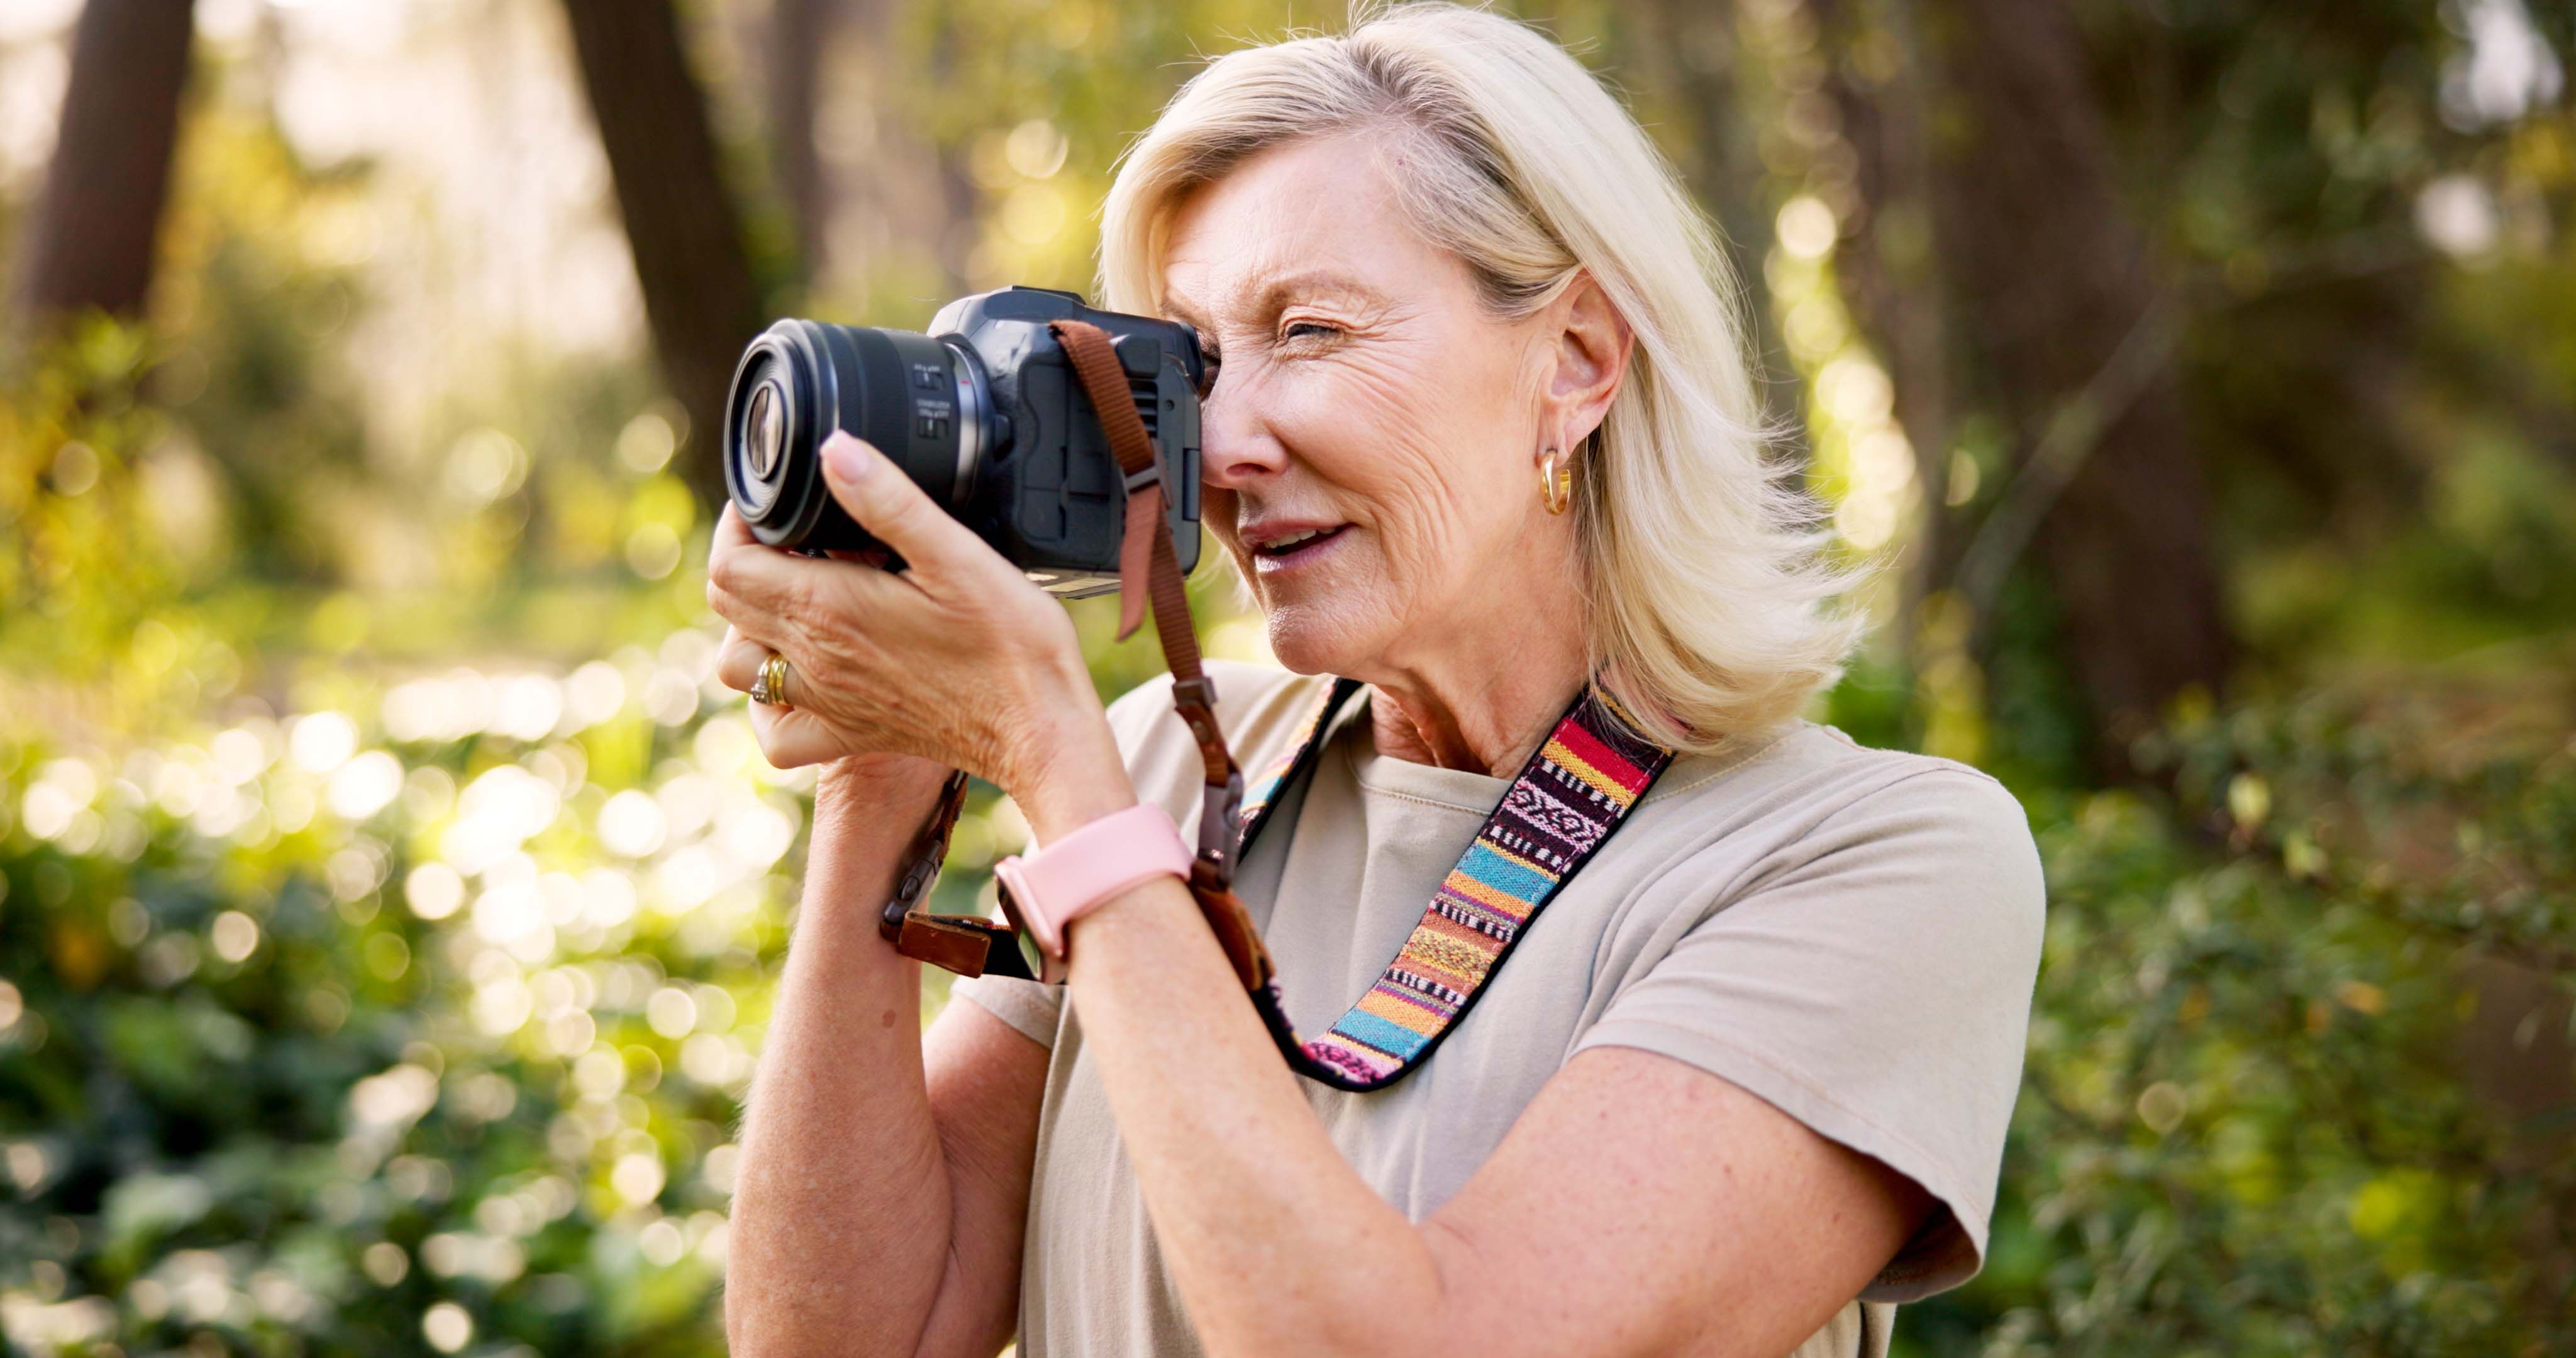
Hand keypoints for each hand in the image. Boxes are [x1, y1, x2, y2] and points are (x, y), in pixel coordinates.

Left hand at [706, 432, 1119, 818]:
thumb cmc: (1011, 643)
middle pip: (728, 606)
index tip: (771, 506)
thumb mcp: (957, 554)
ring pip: (740, 667)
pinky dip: (772, 703)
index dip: (737, 524)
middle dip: (743, 560)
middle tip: (786, 538)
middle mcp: (816, 660)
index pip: (730, 565)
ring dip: (749, 626)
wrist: (1040, 727)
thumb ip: (889, 500)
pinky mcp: (850, 735)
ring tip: (794, 597)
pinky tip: (803, 675)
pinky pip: (778, 732)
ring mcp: (828, 702)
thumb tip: (835, 450)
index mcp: (831, 608)